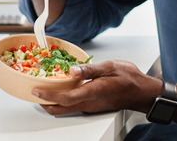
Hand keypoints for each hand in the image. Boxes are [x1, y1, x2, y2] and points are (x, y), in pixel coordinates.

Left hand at [33, 60, 160, 114]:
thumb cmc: (129, 78)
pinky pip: (73, 105)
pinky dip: (63, 99)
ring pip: (66, 108)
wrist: (141, 91)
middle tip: (35, 91)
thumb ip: (90, 69)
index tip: (36, 91)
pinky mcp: (92, 105)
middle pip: (61, 109)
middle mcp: (89, 103)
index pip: (65, 98)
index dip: (48, 96)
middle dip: (45, 102)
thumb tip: (72, 71)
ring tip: (46, 86)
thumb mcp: (110, 66)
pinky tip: (63, 87)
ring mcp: (90, 106)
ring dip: (54, 101)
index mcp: (92, 92)